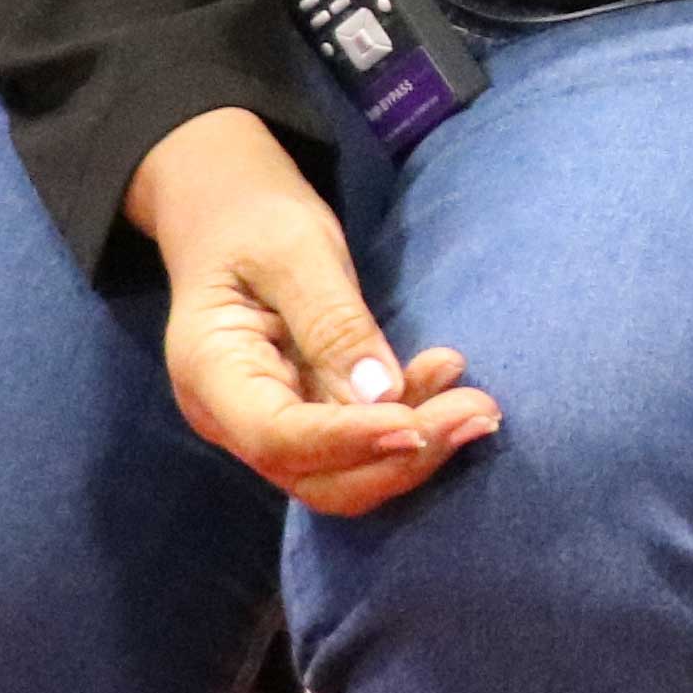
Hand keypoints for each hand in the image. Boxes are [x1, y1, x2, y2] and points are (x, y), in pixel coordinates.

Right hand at [133, 107, 499, 515]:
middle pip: (317, 477)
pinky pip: (360, 444)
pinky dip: (411, 423)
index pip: (278, 437)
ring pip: (345, 474)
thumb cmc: (251, 219)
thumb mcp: (293, 250)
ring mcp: (269, 425)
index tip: (415, 424)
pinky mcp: (307, 418)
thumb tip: (382, 393)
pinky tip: (451, 383)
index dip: (349, 441)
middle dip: (399, 459)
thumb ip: (333, 321)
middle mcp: (233, 418)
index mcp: (210, 373)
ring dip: (418, 449)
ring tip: (482, 408)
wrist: (228, 215)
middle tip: (477, 414)